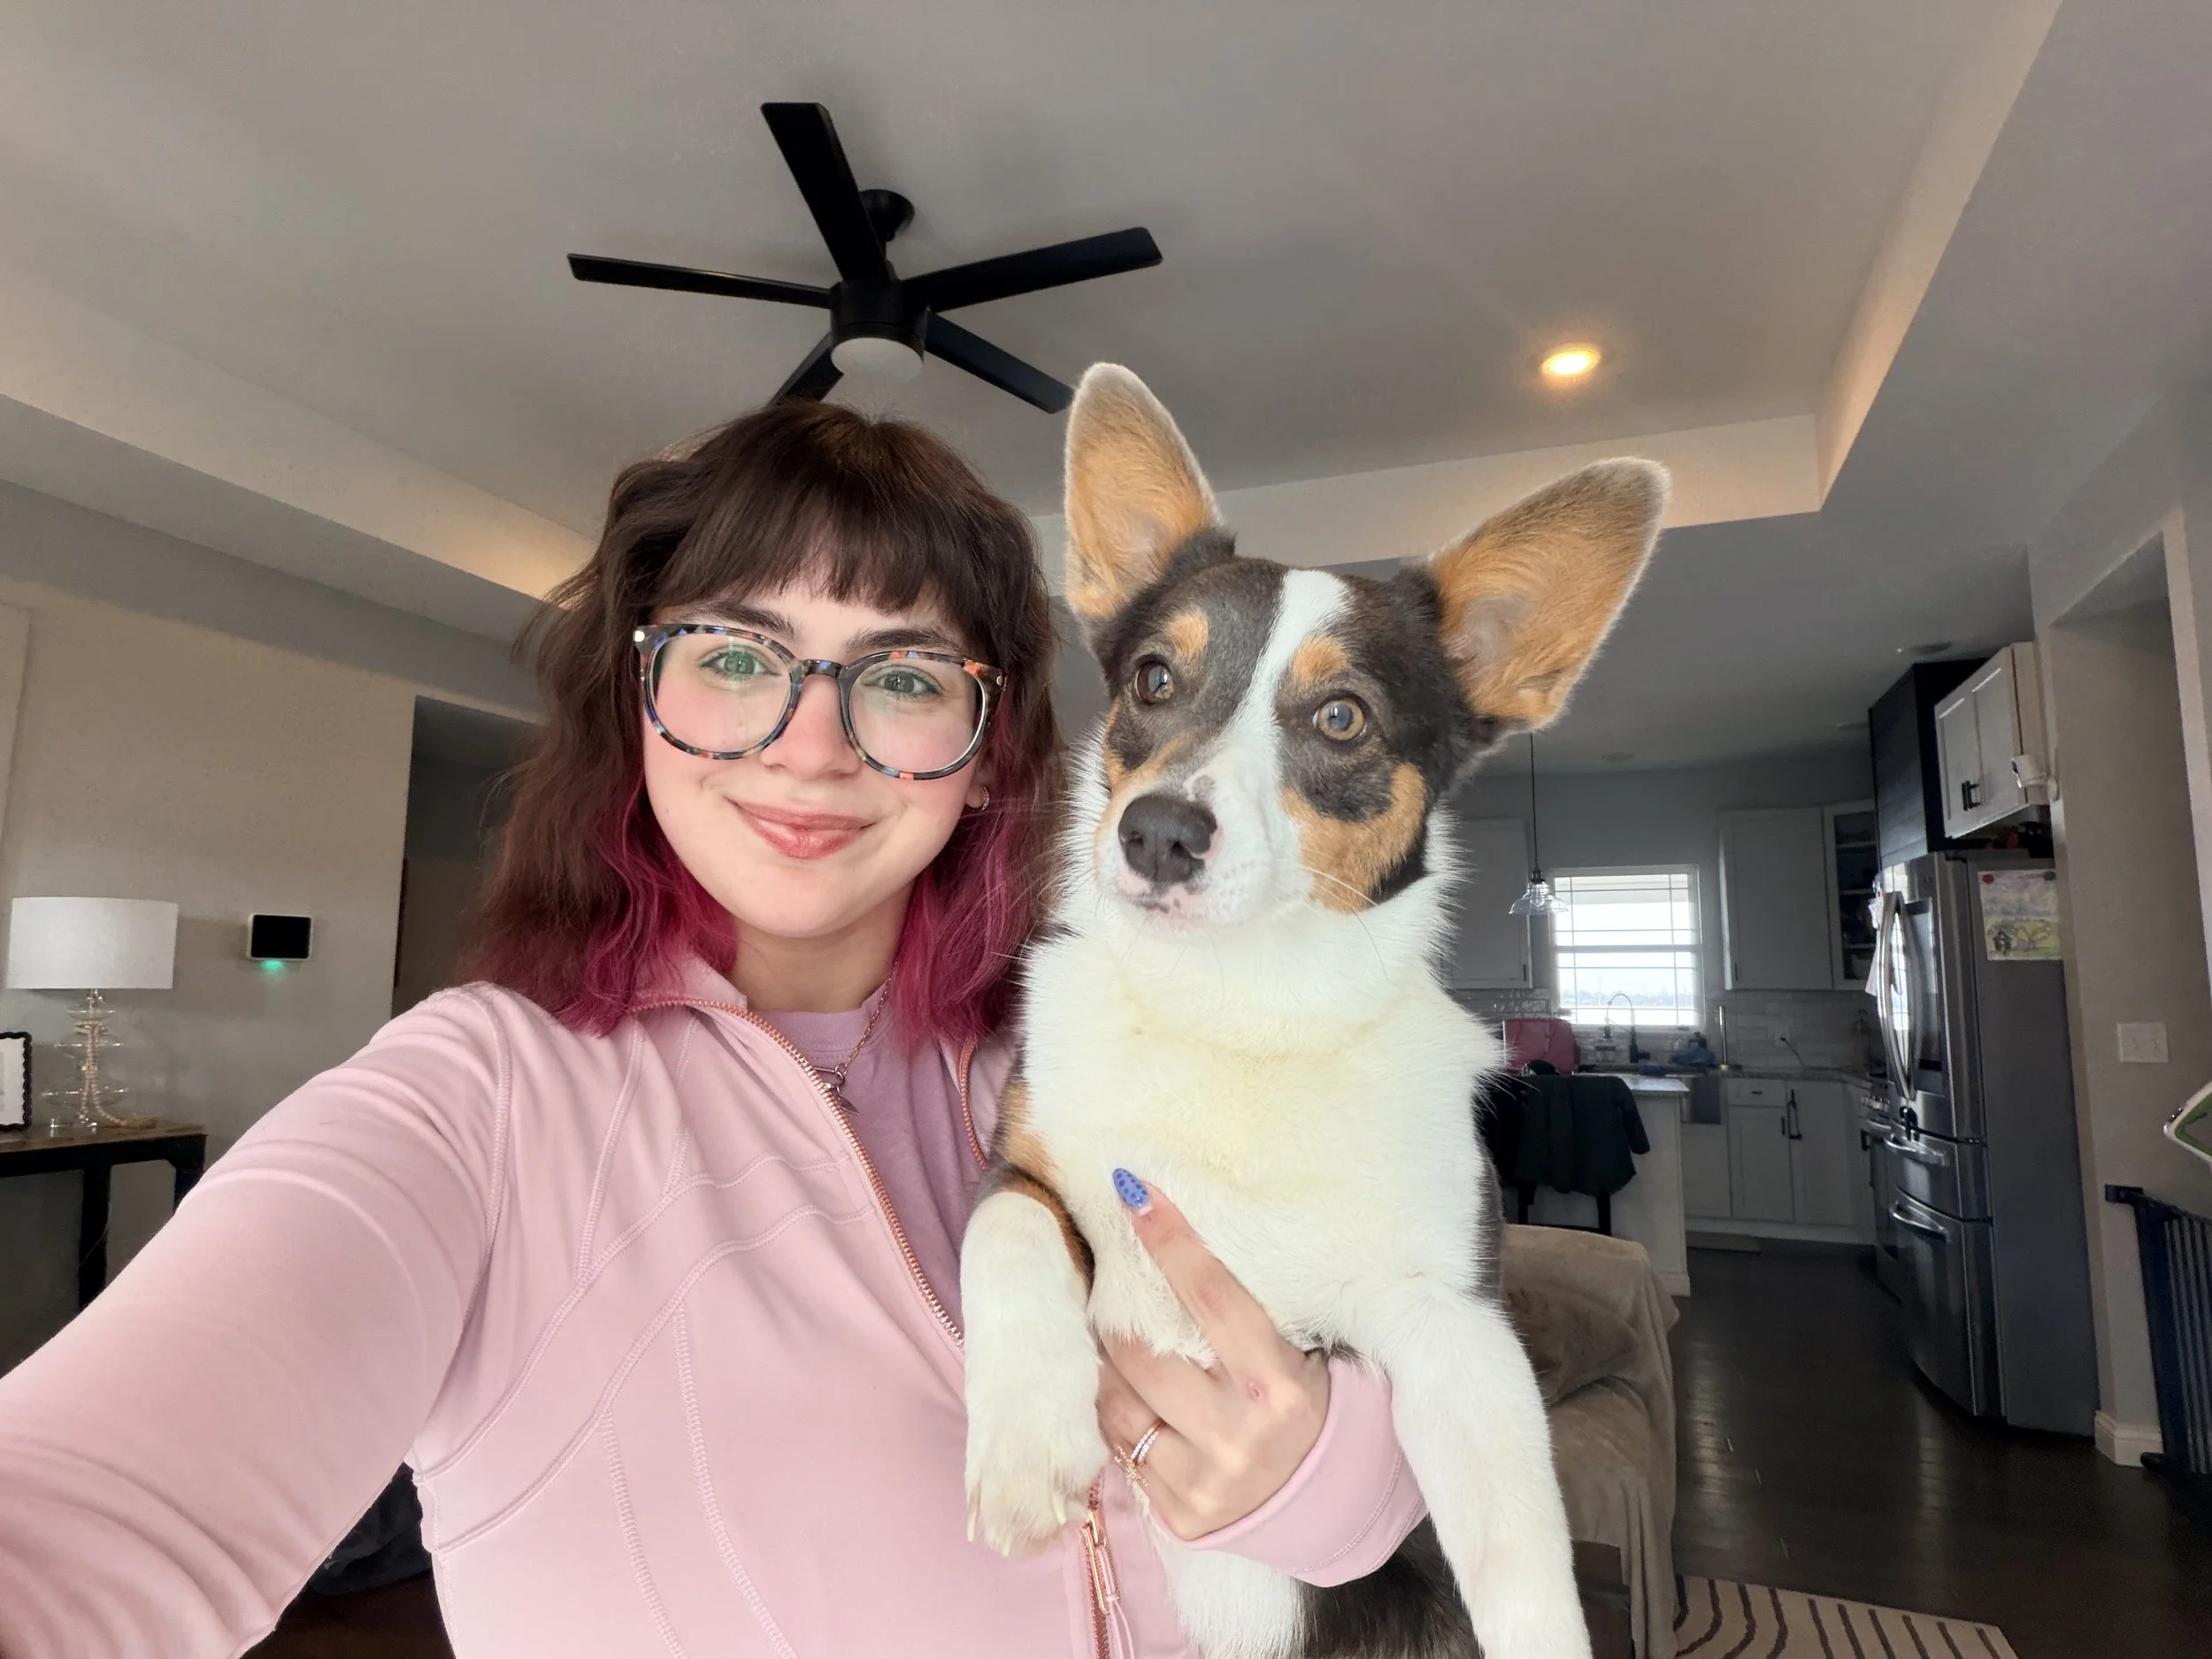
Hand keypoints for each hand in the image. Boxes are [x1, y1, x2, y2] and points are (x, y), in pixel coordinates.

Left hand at [1094, 1174, 1329, 1538]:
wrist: (1320, 1499)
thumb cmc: (1303, 1402)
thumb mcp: (1292, 1355)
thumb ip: (1237, 1312)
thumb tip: (1171, 1232)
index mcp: (1277, 1385)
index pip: (1210, 1296)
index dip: (1168, 1240)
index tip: (1133, 1192)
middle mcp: (1238, 1434)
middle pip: (1142, 1350)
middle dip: (1118, 1312)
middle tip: (1110, 1286)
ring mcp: (1203, 1479)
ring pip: (1114, 1398)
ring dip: (1105, 1363)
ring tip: (1112, 1341)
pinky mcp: (1177, 1513)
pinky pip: (1116, 1446)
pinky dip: (1114, 1412)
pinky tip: (1128, 1397)